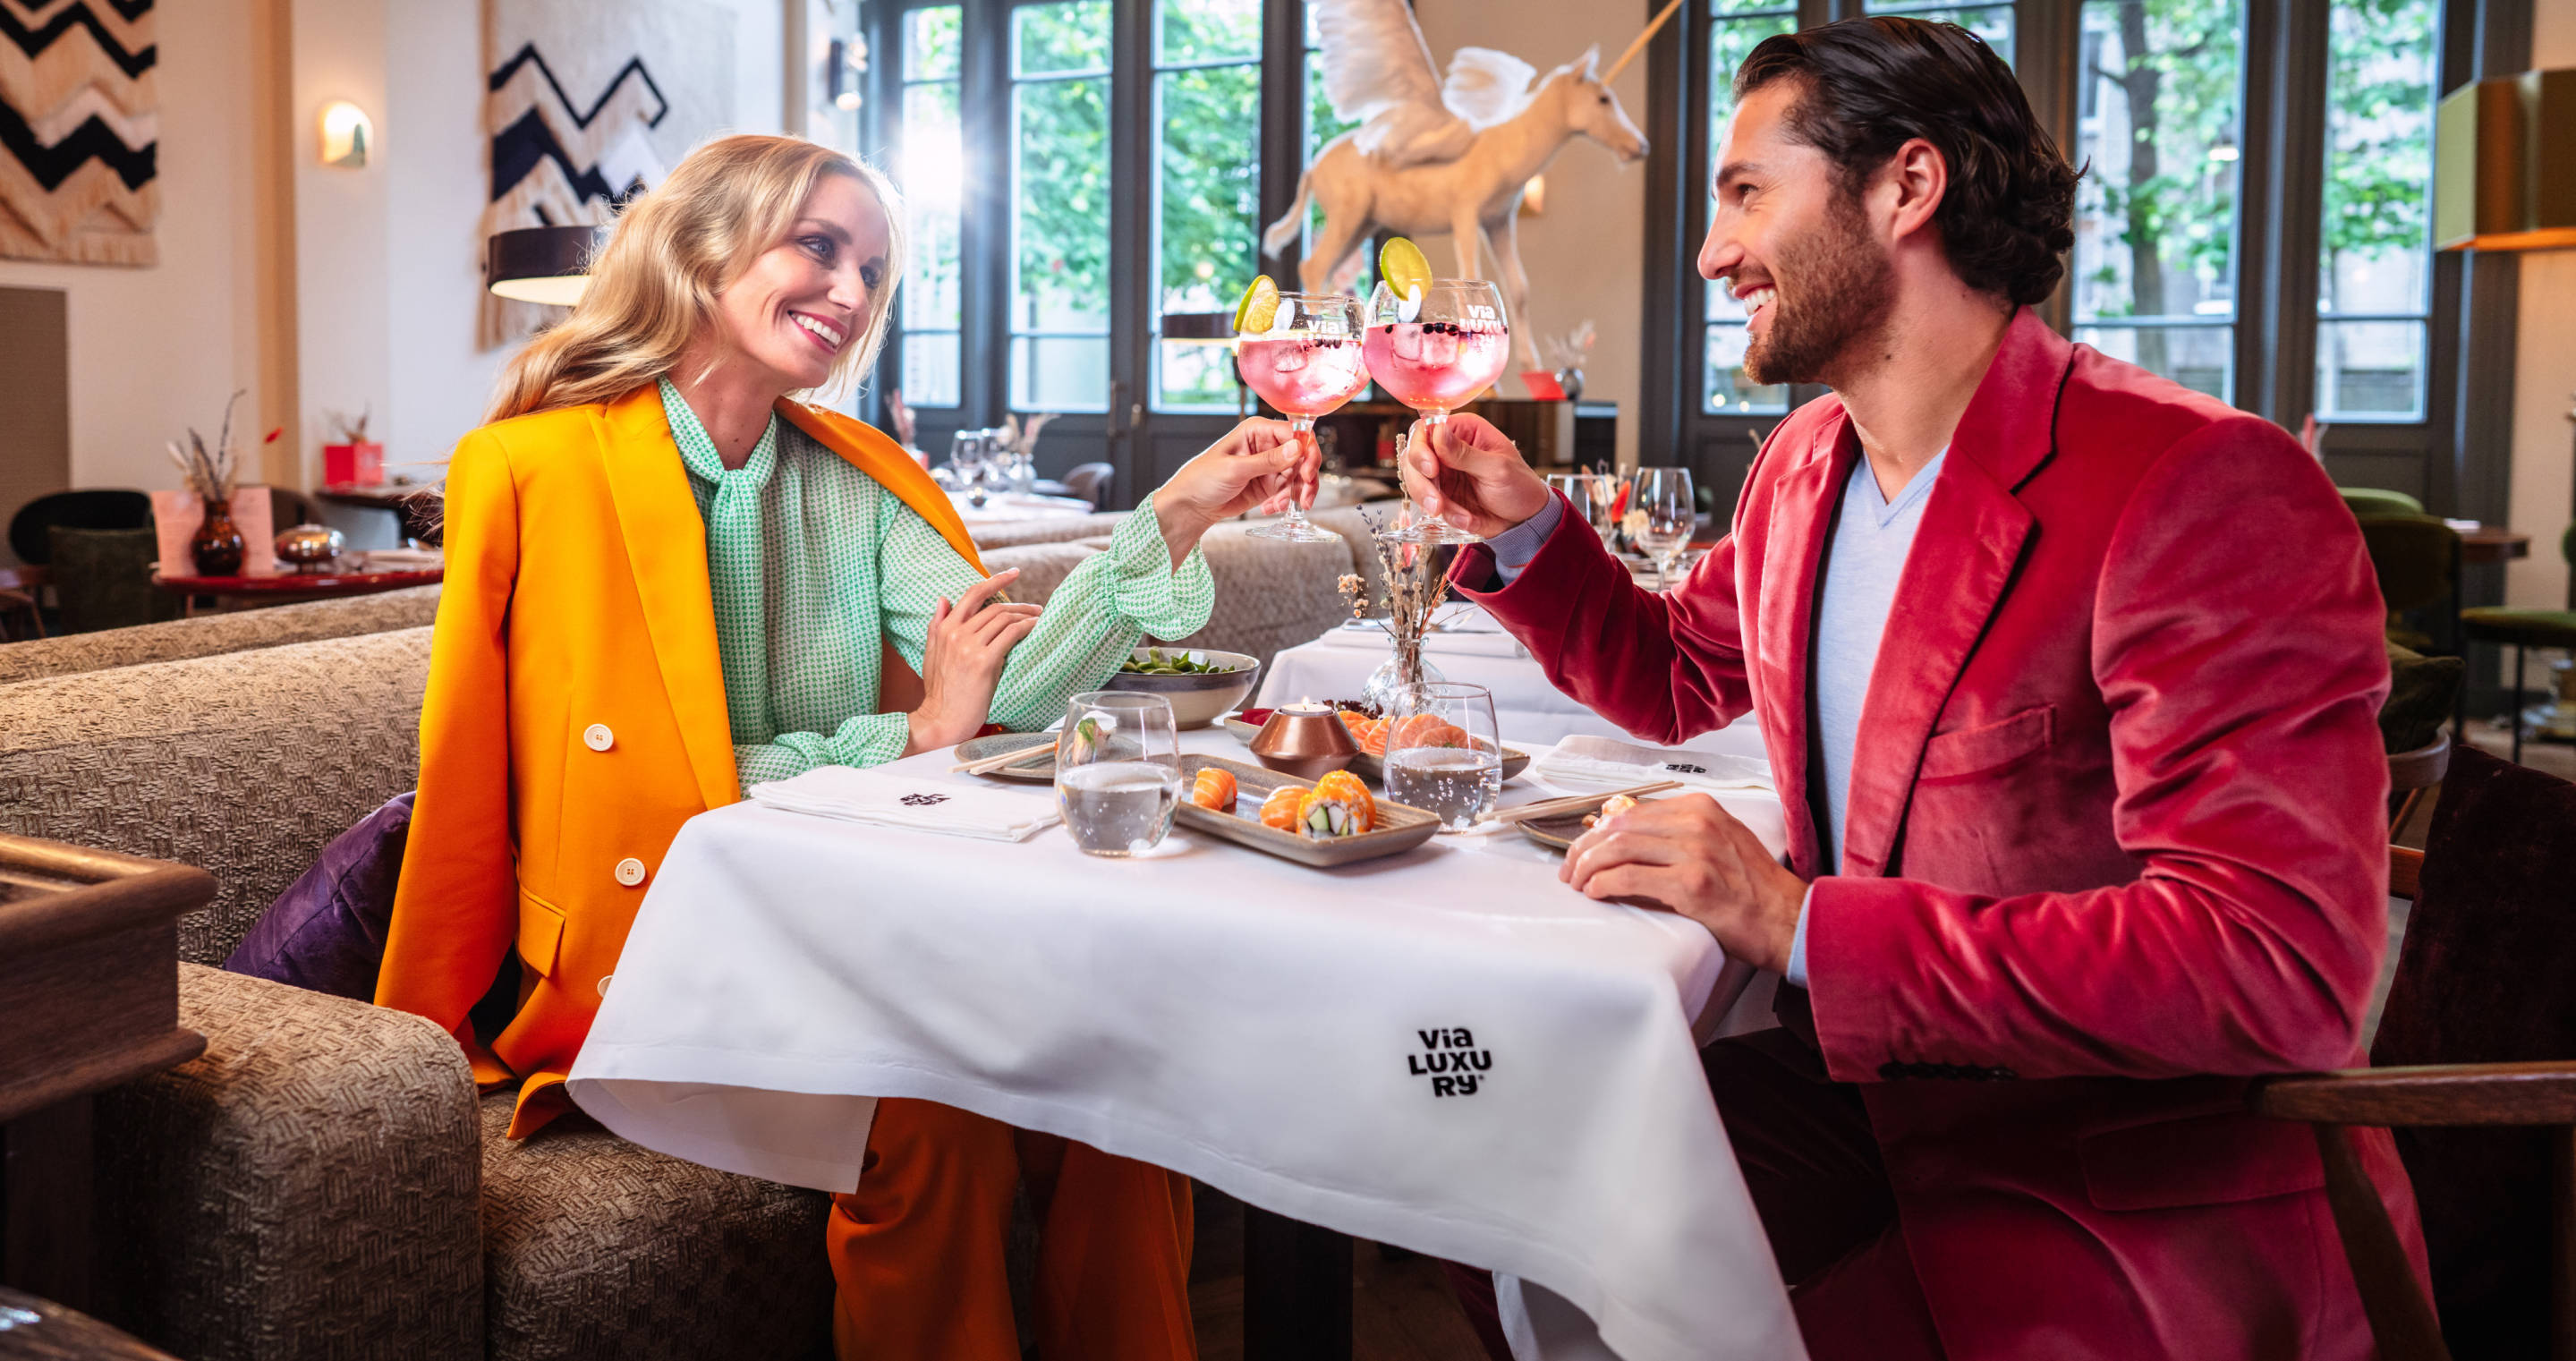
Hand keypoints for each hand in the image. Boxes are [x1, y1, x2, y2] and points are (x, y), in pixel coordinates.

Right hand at [905, 569, 1043, 754]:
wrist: (942, 720)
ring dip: (1026, 616)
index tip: (1014, 572)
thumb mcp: (932, 654)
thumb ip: (937, 625)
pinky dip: (1027, 628)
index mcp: (944, 628)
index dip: (995, 580)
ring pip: (1004, 619)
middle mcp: (955, 633)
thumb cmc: (941, 691)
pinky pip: (1011, 634)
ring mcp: (969, 647)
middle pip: (994, 607)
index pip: (972, 593)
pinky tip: (1036, 629)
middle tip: (1036, 609)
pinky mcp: (984, 662)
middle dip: (1018, 604)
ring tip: (1039, 620)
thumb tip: (943, 598)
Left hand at [1150, 417, 1307, 562]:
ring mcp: (1270, 466)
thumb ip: (1269, 460)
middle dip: (1306, 477)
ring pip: (1299, 475)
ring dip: (1297, 493)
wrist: (1190, 506)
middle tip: (1305, 496)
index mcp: (1257, 431)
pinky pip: (1289, 491)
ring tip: (1281, 506)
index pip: (1295, 433)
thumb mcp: (1236, 468)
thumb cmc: (1202, 479)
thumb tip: (1298, 448)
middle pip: (1302, 455)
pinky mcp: (1269, 485)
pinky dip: (1286, 501)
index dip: (1306, 451)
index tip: (1307, 472)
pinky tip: (1270, 508)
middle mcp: (1267, 445)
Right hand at [1399, 413, 1551, 538]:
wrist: (1526, 520)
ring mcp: (1443, 473)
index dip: (1420, 448)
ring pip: (1416, 483)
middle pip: (1413, 458)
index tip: (1431, 469)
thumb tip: (1438, 431)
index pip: (1426, 430)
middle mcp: (1448, 449)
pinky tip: (1467, 519)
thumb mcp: (1497, 468)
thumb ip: (1465, 453)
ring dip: (1433, 503)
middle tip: (1437, 503)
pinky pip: (1429, 504)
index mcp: (1464, 430)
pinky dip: (1447, 515)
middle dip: (1422, 483)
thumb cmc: (1520, 486)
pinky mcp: (1442, 495)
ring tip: (1462, 516)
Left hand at [1559, 794, 1806, 972]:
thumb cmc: (1755, 890)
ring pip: (1618, 848)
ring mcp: (1695, 851)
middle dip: (1584, 848)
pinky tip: (1595, 892)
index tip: (1582, 849)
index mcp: (1701, 808)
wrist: (1789, 920)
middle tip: (1570, 870)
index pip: (1632, 812)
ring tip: (1577, 883)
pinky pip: (1629, 876)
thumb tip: (1628, 840)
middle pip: (1619, 826)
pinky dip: (1604, 884)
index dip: (1598, 831)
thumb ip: (1680, 835)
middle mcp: (1697, 822)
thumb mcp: (1721, 844)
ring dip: (1587, 867)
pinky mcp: (1692, 883)